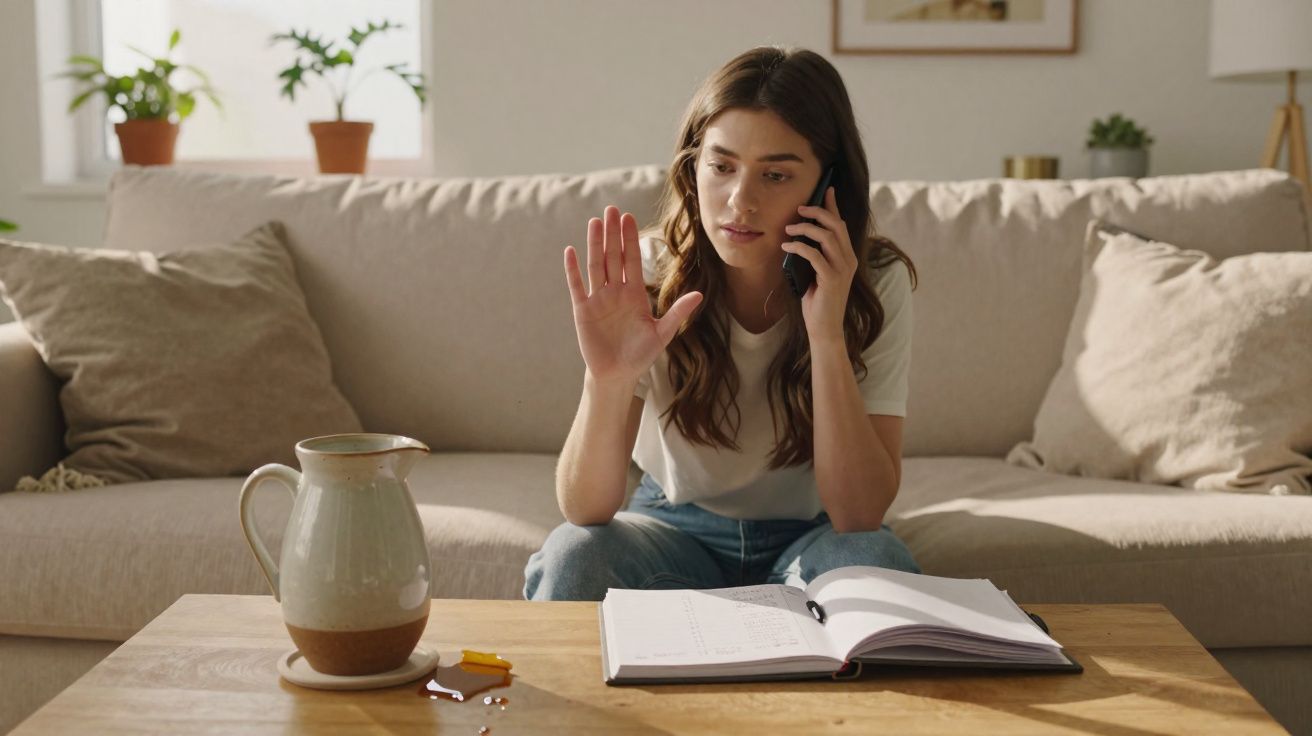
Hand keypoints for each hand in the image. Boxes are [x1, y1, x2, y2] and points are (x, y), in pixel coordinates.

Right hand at [563, 206, 703, 384]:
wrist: (618, 374)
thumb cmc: (640, 354)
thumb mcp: (662, 333)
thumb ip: (678, 313)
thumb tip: (700, 295)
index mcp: (635, 294)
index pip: (632, 260)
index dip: (631, 239)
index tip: (629, 218)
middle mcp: (615, 291)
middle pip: (613, 256)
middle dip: (613, 234)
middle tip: (612, 209)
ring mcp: (598, 299)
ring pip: (596, 265)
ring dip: (595, 244)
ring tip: (595, 222)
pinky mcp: (583, 310)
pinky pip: (577, 286)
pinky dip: (573, 269)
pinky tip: (571, 251)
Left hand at [780, 186, 856, 344]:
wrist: (825, 328)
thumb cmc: (818, 301)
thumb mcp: (817, 273)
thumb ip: (815, 255)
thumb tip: (799, 236)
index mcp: (847, 256)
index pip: (842, 225)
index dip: (834, 206)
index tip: (827, 190)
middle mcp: (848, 259)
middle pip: (836, 225)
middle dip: (817, 212)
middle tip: (799, 209)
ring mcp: (842, 269)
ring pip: (826, 236)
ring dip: (805, 228)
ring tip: (788, 229)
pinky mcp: (831, 278)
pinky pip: (814, 255)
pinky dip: (798, 247)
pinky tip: (787, 246)